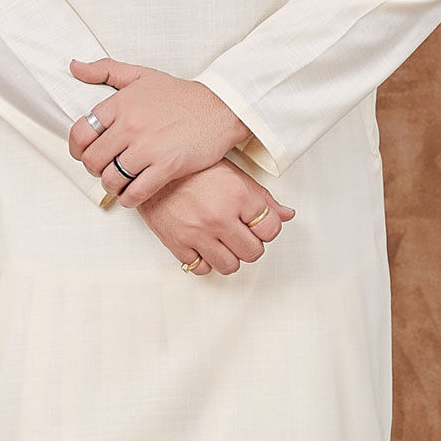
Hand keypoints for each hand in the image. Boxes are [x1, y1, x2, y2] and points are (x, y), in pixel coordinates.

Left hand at [68, 57, 248, 204]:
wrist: (221, 108)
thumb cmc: (181, 95)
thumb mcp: (141, 74)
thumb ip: (105, 69)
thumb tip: (74, 67)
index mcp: (120, 104)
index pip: (80, 133)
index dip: (77, 149)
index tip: (85, 154)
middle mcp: (130, 126)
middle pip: (93, 160)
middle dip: (95, 169)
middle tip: (105, 168)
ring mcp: (148, 148)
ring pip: (111, 179)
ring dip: (111, 186)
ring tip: (119, 183)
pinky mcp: (167, 167)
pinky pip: (136, 193)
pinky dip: (129, 199)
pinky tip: (132, 194)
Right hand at [136, 164, 294, 276]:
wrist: (153, 171)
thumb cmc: (195, 171)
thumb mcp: (234, 176)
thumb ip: (262, 198)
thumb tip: (287, 215)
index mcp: (238, 196)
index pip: (271, 230)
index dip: (266, 229)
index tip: (257, 225)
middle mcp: (220, 217)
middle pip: (253, 252)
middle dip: (250, 245)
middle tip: (240, 234)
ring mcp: (198, 233)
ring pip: (230, 266)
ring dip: (230, 257)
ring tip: (223, 242)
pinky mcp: (178, 244)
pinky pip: (201, 269)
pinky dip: (205, 262)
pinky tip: (204, 246)